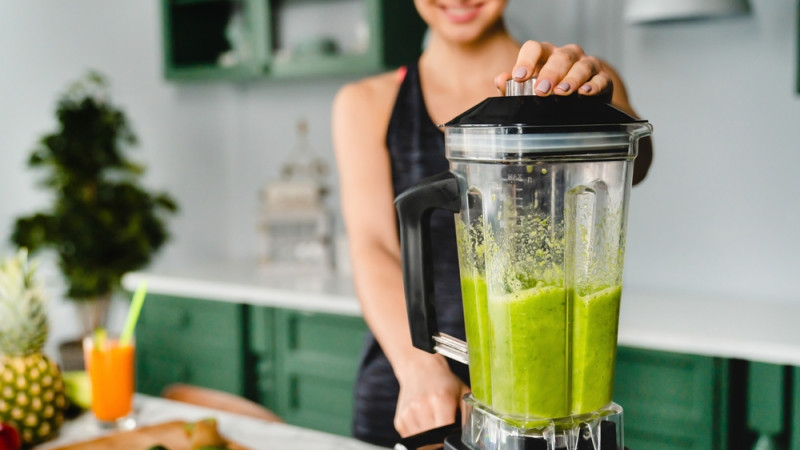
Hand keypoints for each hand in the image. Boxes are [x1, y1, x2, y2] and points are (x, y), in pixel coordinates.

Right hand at [394, 354, 469, 438]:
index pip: (446, 430)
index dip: (451, 435)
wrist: (419, 368)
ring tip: (434, 421)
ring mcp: (408, 415)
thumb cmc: (442, 381)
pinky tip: (424, 422)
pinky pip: (412, 439)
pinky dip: (420, 435)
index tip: (454, 431)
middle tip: (445, 425)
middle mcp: (421, 407)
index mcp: (440, 400)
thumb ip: (470, 415)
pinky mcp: (399, 421)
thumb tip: (473, 436)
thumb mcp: (463, 393)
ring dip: (430, 438)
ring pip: (422, 442)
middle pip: (434, 439)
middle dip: (441, 436)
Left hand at [495, 40, 612, 100]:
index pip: (535, 48)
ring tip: (562, 91)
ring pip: (581, 66)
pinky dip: (593, 85)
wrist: (580, 104)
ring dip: (571, 79)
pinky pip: (600, 79)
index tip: (519, 76)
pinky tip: (585, 92)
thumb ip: (512, 86)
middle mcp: (567, 56)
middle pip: (560, 57)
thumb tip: (500, 80)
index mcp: (545, 55)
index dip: (526, 61)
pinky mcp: (603, 79)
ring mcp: (586, 65)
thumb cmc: (551, 92)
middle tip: (541, 89)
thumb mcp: (530, 89)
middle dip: (550, 73)